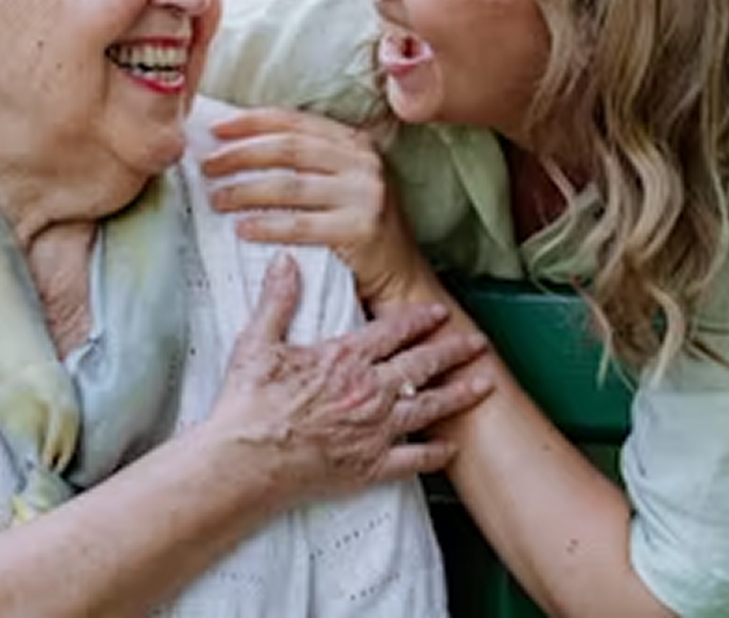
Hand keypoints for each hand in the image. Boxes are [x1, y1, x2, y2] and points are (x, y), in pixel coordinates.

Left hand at [201, 107, 429, 306]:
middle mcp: (363, 162)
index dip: (251, 122)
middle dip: (240, 155)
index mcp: (354, 142)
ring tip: (216, 199)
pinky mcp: (361, 228)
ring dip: (244, 191)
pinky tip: (242, 229)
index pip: (294, 121)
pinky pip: (300, 224)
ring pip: (289, 186)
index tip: (215, 129)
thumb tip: (233, 145)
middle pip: (288, 149)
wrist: (398, 273)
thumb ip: (303, 160)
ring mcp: (365, 193)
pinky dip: (266, 226)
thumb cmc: (354, 224)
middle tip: (207, 166)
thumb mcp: (338, 180)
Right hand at [208, 253, 491, 505]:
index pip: (393, 331)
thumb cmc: (249, 406)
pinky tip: (450, 448)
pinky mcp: (370, 467)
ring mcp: (374, 431)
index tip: (438, 312)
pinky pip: (413, 459)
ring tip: (482, 386)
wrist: (246, 461)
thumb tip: (285, 262)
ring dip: (458, 395)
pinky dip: (436, 453)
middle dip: (453, 351)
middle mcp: (369, 391)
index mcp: (345, 359)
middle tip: (476, 343)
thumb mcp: (257, 342)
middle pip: (421, 365)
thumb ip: (277, 300)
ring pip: (428, 407)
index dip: (419, 319)